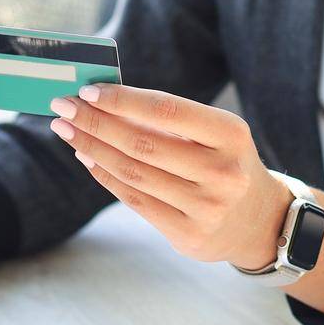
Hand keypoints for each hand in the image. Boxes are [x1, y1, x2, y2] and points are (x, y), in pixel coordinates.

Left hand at [49, 84, 290, 269]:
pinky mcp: (189, 234)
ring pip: (134, 173)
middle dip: (96, 122)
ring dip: (92, 148)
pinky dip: (105, 176)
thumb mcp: (216, 134)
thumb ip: (169, 120)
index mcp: (230, 134)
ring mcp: (206, 206)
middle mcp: (222, 171)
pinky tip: (87, 158)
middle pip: (143, 143)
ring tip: (68, 130)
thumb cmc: (226, 162)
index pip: (166, 110)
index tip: (88, 90)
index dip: (123, 100)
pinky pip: (136, 201)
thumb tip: (104, 100)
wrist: (259, 221)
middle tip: (64, 107)